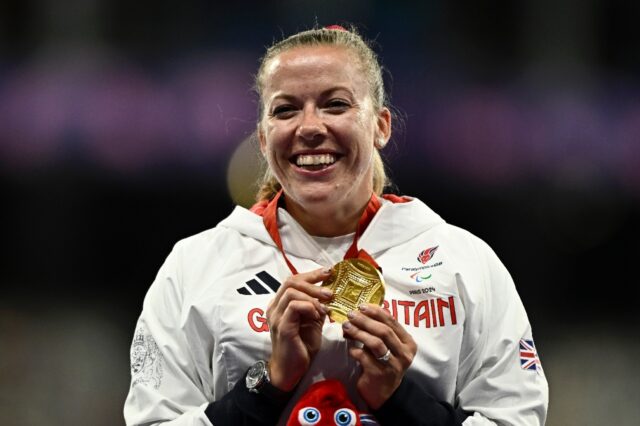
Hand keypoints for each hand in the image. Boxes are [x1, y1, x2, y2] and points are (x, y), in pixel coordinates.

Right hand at [266, 268, 332, 390]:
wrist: (290, 370)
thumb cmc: (301, 346)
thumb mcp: (312, 322)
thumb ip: (316, 307)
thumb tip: (330, 293)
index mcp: (281, 304)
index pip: (293, 280)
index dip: (311, 274)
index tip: (329, 272)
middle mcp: (275, 307)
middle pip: (291, 281)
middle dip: (313, 282)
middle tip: (330, 291)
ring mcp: (276, 316)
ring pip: (291, 292)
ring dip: (312, 296)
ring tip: (325, 307)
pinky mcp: (282, 327)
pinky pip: (294, 307)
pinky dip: (309, 307)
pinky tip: (318, 315)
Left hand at [342, 303, 417, 408]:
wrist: (384, 394)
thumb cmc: (384, 364)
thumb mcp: (388, 347)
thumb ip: (381, 330)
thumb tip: (365, 310)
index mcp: (408, 344)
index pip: (393, 322)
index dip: (377, 312)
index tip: (362, 306)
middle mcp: (404, 354)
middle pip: (384, 331)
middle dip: (365, 321)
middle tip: (351, 315)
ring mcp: (393, 365)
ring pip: (375, 343)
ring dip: (359, 333)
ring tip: (347, 327)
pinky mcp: (380, 375)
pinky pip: (365, 358)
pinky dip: (355, 351)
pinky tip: (351, 349)